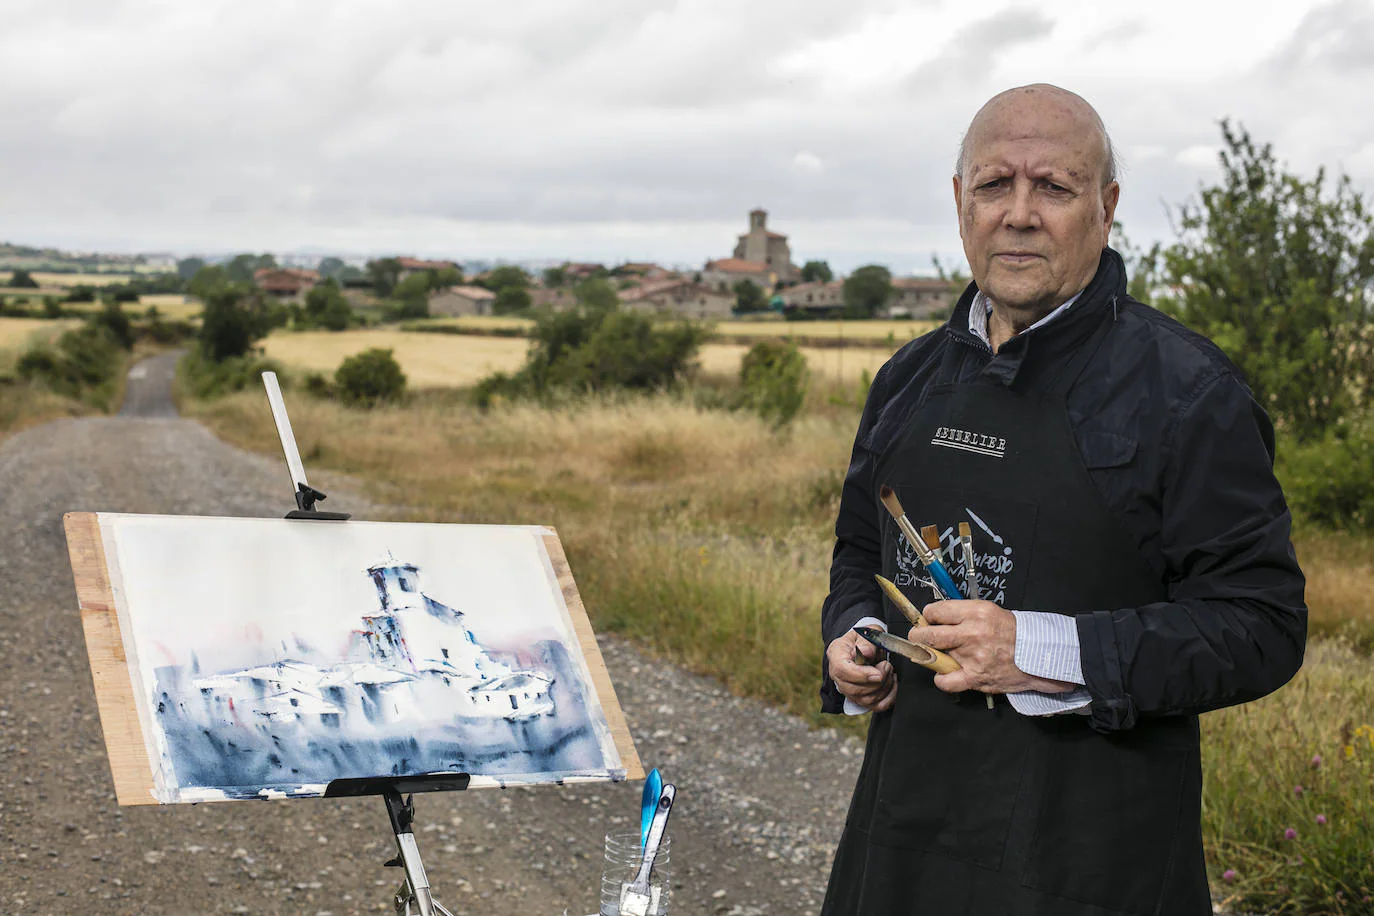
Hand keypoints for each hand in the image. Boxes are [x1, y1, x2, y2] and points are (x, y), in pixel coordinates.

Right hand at [826, 628, 897, 711]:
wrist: (866, 645)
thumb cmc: (866, 638)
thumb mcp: (868, 632)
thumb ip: (867, 642)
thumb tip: (865, 653)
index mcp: (836, 654)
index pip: (842, 670)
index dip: (861, 675)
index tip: (879, 673)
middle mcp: (837, 675)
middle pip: (854, 689)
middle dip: (877, 681)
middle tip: (888, 666)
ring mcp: (847, 689)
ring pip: (865, 699)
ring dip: (884, 688)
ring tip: (890, 672)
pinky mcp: (860, 698)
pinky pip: (875, 706)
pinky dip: (889, 698)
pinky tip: (893, 684)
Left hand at [912, 600, 1077, 695]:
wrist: (1037, 654)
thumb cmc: (1012, 632)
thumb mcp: (988, 611)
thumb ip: (962, 613)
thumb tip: (934, 617)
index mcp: (975, 612)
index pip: (935, 611)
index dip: (928, 616)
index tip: (929, 620)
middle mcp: (971, 633)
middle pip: (927, 634)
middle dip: (918, 635)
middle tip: (919, 637)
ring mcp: (972, 656)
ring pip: (934, 656)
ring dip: (933, 656)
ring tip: (941, 654)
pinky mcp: (975, 677)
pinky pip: (945, 681)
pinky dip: (941, 679)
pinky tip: (946, 674)